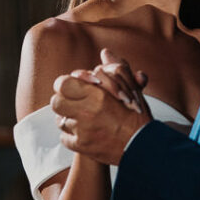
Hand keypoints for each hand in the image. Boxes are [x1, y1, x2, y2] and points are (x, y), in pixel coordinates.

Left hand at [52, 49, 151, 164]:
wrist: (143, 146)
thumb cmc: (138, 116)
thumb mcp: (130, 88)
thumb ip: (116, 68)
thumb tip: (105, 52)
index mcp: (98, 96)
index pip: (63, 84)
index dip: (66, 84)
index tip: (74, 87)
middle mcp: (87, 113)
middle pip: (56, 102)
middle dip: (64, 100)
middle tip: (74, 102)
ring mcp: (82, 132)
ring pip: (60, 120)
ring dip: (68, 117)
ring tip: (82, 118)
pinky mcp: (81, 147)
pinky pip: (65, 138)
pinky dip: (72, 135)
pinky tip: (84, 132)